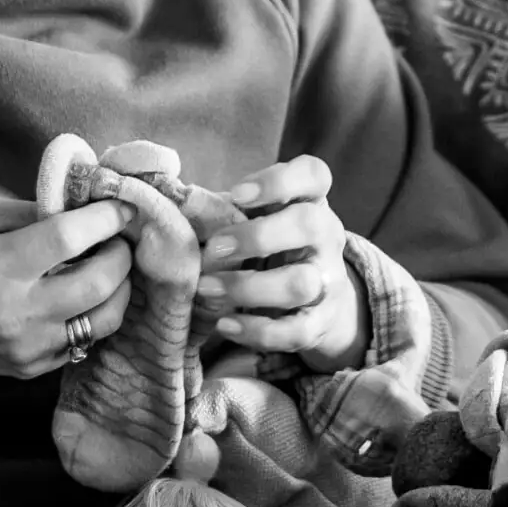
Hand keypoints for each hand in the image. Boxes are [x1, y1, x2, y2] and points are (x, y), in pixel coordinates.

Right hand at [0, 194, 135, 382]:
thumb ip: (32, 210)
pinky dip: (95, 315)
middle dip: (122, 255)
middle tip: (120, 237)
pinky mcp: (31, 369)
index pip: (70, 238)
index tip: (123, 206)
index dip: (106, 218)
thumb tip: (84, 207)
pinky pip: (83, 342)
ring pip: (103, 320)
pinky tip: (86, 295)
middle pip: (99, 283)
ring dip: (119, 289)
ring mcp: (27, 347)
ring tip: (111, 266)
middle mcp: (17, 312)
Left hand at [192, 155, 368, 372]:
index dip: (279, 180)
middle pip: (310, 224)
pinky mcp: (321, 322)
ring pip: (301, 283)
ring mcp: (328, 280)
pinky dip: (257, 330)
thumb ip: (225, 210)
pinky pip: (296, 331)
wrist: (317, 299)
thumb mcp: (257, 220)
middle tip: (214, 248)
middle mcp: (327, 236)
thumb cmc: (272, 246)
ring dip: (249, 287)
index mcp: (310, 201)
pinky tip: (225, 324)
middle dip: (258, 236)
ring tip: (207, 288)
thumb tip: (179, 203)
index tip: (238, 195)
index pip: (314, 175)